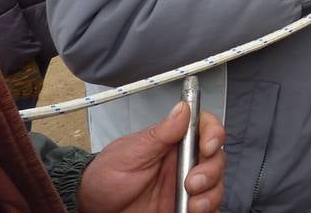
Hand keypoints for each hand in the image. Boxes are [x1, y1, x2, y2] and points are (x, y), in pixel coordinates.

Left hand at [77, 101, 225, 212]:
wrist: (94, 208)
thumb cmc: (107, 177)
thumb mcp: (131, 152)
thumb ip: (160, 133)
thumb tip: (183, 108)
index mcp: (173, 143)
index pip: (204, 128)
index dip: (213, 132)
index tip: (208, 146)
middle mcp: (183, 163)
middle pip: (216, 157)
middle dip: (211, 170)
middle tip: (192, 183)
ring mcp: (185, 187)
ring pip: (216, 184)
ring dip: (210, 193)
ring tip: (192, 204)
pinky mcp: (184, 207)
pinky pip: (209, 207)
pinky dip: (208, 209)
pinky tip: (193, 211)